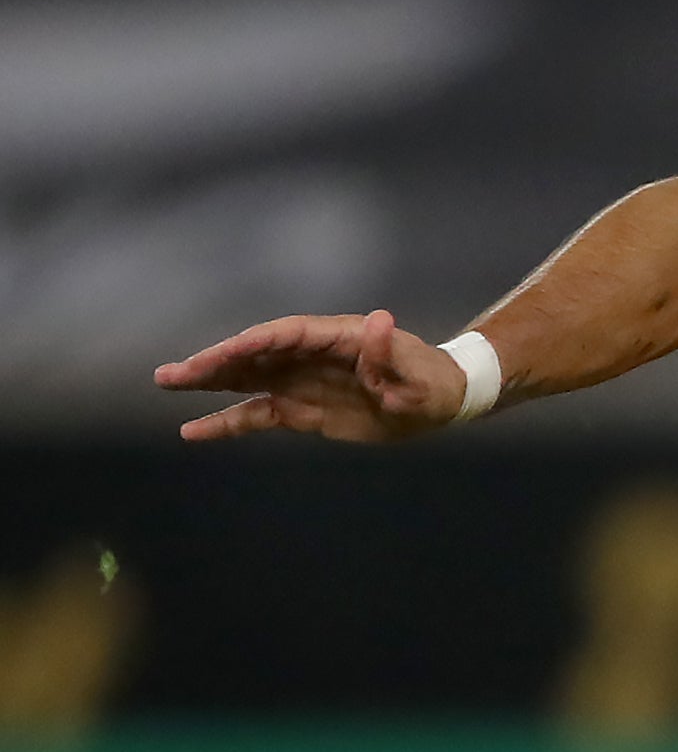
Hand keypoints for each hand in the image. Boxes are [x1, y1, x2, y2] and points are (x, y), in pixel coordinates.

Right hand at [157, 309, 468, 442]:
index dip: (255, 342)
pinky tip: (192, 430)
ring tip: (166, 382)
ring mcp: (300, 381)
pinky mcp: (300, 409)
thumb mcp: (415, 373)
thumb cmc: (430, 383)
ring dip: (208, 382)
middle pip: (254, 354)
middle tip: (172, 373)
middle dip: (215, 361)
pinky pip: (257, 414)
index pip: (287, 335)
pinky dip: (226, 422)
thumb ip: (389, 353)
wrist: (437, 401)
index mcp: (335, 338)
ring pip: (246, 379)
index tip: (224, 352)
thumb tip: (380, 321)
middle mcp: (309, 355)